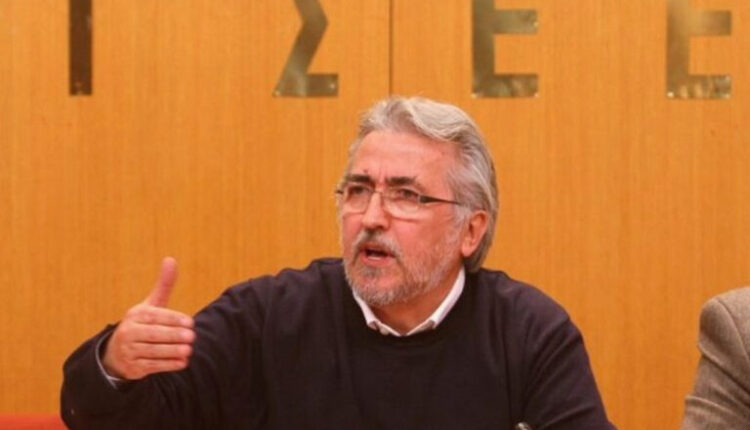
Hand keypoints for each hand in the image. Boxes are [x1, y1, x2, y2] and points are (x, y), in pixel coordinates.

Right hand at [101, 257, 194, 379]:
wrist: (117, 353)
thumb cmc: (141, 324)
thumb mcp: (150, 305)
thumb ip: (163, 286)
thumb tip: (171, 259)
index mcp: (135, 315)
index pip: (155, 316)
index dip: (173, 319)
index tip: (190, 322)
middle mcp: (129, 332)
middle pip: (153, 334)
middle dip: (173, 336)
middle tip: (192, 337)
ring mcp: (129, 351)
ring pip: (152, 351)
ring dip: (172, 351)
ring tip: (189, 350)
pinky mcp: (133, 367)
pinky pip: (151, 366)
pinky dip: (167, 365)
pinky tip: (182, 362)